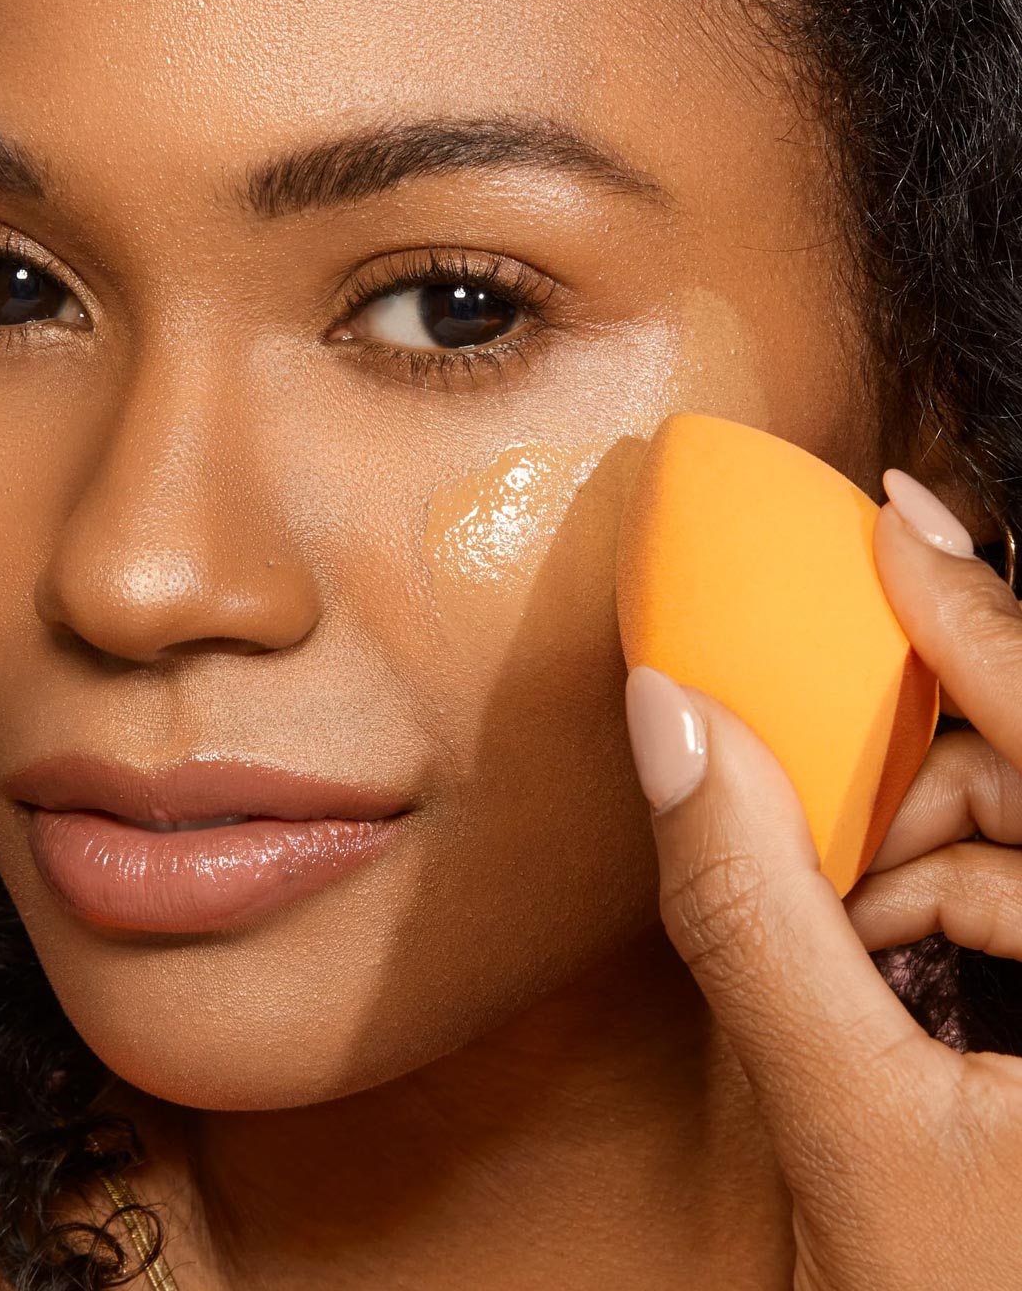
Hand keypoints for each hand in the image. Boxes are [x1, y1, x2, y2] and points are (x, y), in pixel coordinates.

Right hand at [624, 468, 1021, 1290]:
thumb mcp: (854, 1128)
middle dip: (919, 774)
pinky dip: (960, 901)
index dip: (975, 612)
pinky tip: (890, 954)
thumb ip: (750, 915)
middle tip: (809, 794)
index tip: (891, 516)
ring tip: (843, 924)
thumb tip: (671, 723)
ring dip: (927, 854)